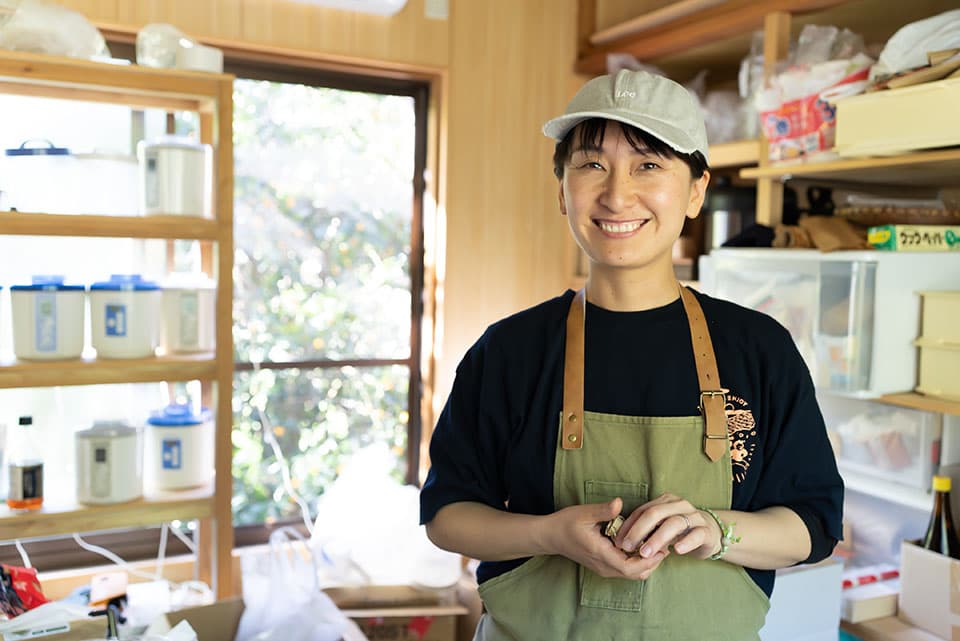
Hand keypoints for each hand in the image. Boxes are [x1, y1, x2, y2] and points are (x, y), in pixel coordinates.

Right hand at [542, 498, 668, 579]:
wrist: (550, 536)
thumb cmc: (566, 523)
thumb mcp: (584, 513)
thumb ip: (604, 510)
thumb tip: (619, 503)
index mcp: (600, 554)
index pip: (630, 567)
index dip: (649, 560)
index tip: (661, 547)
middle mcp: (603, 566)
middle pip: (635, 574)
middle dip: (653, 562)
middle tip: (665, 545)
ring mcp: (603, 568)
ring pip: (631, 574)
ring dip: (646, 563)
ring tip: (657, 545)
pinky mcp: (603, 566)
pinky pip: (625, 569)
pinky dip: (637, 562)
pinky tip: (642, 546)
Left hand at [614, 493, 721, 560]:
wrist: (709, 534)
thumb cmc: (678, 531)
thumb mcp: (660, 528)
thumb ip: (644, 530)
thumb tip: (621, 541)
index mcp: (665, 501)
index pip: (642, 511)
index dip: (628, 526)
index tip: (618, 541)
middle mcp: (679, 505)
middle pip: (655, 513)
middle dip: (639, 531)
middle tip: (628, 547)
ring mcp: (694, 517)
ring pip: (674, 524)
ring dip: (657, 539)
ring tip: (645, 553)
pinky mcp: (706, 531)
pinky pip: (696, 535)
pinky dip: (686, 542)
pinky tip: (676, 550)